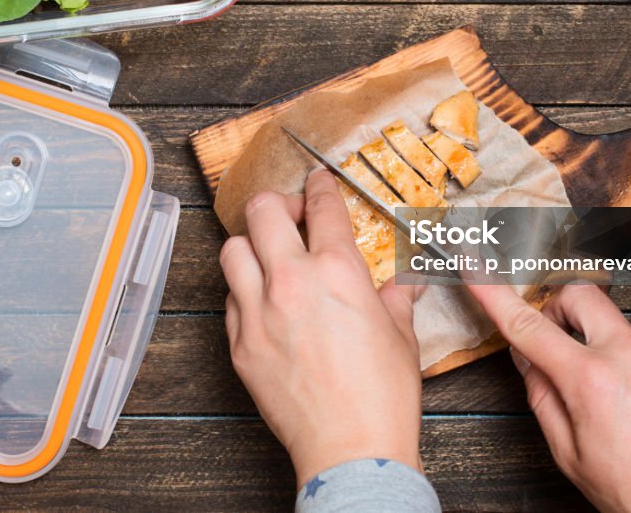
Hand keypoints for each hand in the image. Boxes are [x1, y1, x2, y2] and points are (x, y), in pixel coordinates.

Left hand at [220, 169, 422, 486]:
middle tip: (291, 214)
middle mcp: (291, 281)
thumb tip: (402, 287)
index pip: (321, 206)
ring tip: (268, 254)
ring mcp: (258, 312)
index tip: (317, 180)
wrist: (351, 449)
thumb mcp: (400, 337)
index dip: (320, 185)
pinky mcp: (239, 344)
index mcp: (338, 270)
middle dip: (277, 202)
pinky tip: (261, 301)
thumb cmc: (382, 396)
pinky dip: (242, 291)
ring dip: (251, 244)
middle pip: (262, 210)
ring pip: (232, 250)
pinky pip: (229, 300)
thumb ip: (394, 300)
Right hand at [467, 281, 630, 512]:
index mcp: (591, 380)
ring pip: (623, 332)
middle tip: (558, 334)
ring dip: (611, 354)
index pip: (528, 326)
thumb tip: (529, 360)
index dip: (495, 295)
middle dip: (561, 305)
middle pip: (581, 295)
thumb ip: (543, 398)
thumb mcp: (571, 455)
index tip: (478, 270)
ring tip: (625, 407)